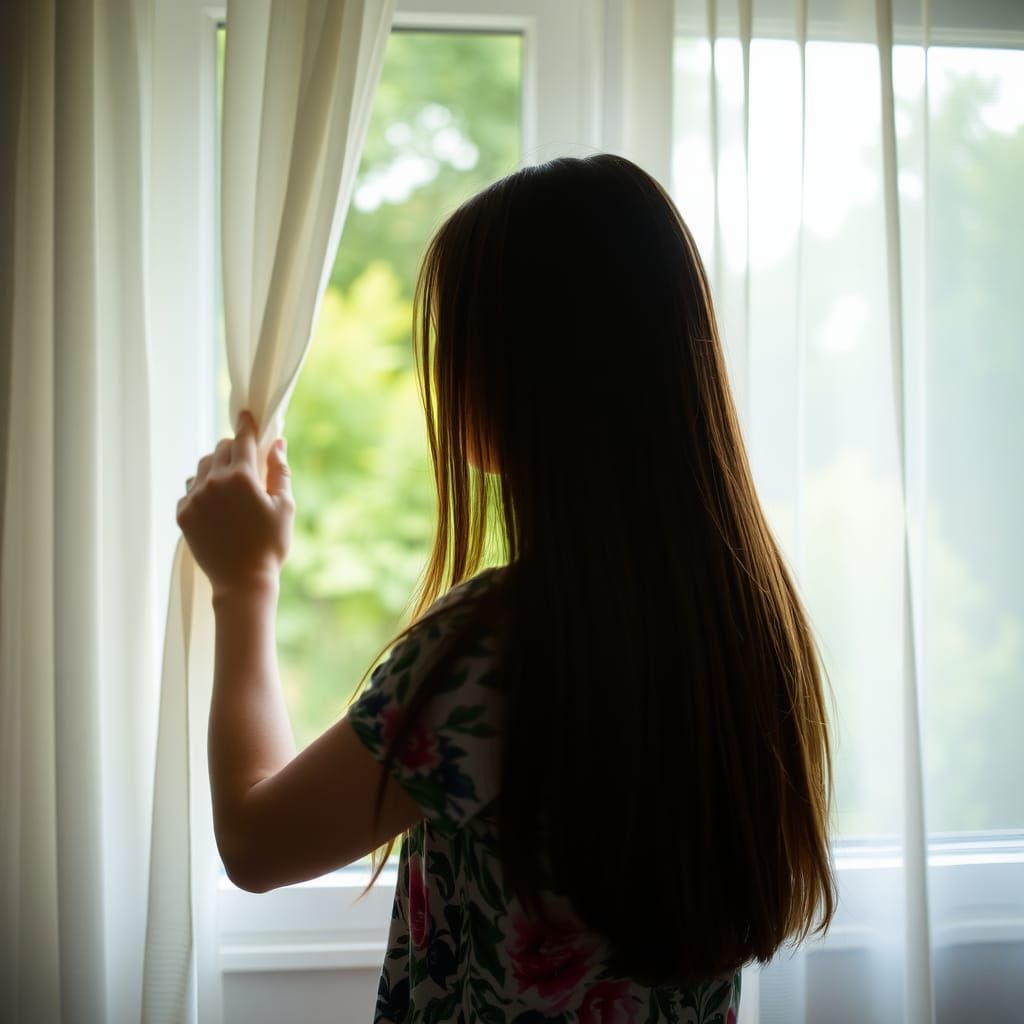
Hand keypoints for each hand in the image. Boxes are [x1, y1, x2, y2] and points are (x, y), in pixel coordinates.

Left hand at [176, 410, 293, 599]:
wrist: (242, 582)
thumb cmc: (271, 545)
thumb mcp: (284, 506)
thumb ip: (280, 471)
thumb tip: (278, 443)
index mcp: (241, 477)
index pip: (242, 439)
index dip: (246, 425)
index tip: (246, 414)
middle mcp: (213, 482)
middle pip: (220, 449)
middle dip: (234, 450)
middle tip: (245, 463)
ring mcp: (194, 498)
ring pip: (202, 467)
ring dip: (216, 468)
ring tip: (229, 486)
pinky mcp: (183, 514)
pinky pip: (190, 490)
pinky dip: (202, 490)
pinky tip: (216, 506)